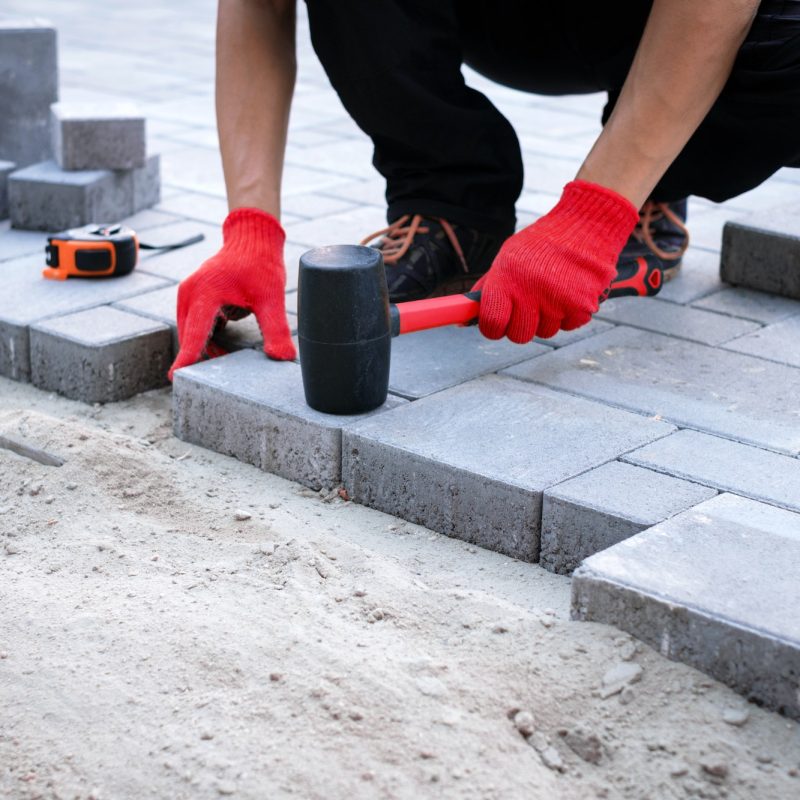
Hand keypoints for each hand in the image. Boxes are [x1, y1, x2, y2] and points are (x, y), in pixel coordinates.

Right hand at [168, 208, 295, 379]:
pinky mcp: (193, 298)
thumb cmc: (261, 266)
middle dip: (202, 356)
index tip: (176, 376)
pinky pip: (195, 325)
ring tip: (230, 356)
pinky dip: (208, 337)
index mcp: (206, 292)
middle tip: (220, 377)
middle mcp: (190, 293)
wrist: (252, 241)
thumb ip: (275, 329)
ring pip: (192, 333)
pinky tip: (226, 341)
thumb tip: (282, 358)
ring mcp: (189, 295)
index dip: (188, 356)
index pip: (196, 332)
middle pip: (191, 336)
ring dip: (207, 347)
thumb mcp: (272, 298)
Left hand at [475, 180, 637, 342]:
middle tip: (529, 306)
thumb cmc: (542, 244)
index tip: (498, 323)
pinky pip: (569, 326)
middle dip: (522, 325)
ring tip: (553, 290)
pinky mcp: (582, 305)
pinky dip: (570, 314)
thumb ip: (488, 288)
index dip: (493, 328)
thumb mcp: (507, 258)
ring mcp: (557, 300)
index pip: (492, 324)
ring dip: (548, 318)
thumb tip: (465, 316)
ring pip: (546, 332)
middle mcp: (531, 291)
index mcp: (507, 278)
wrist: (586, 225)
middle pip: (519, 336)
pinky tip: (570, 291)